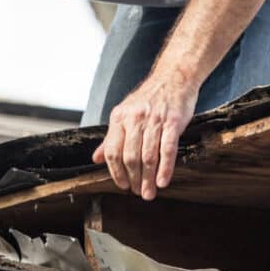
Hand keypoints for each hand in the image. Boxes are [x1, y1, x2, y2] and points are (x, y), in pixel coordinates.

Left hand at [91, 74, 195, 199]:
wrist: (173, 77)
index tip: (122, 185)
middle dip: (134, 179)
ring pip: (148, 156)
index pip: (112, 151)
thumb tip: (96, 158)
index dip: (115, 172)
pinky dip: (165, 168)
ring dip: (148, 178)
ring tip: (149, 192)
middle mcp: (135, 118)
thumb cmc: (149, 98)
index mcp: (119, 117)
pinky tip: (163, 181)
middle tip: (138, 192)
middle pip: (130, 157)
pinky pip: (167, 149)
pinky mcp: (173, 121)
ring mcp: (154, 120)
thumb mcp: (125, 113)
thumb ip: (111, 137)